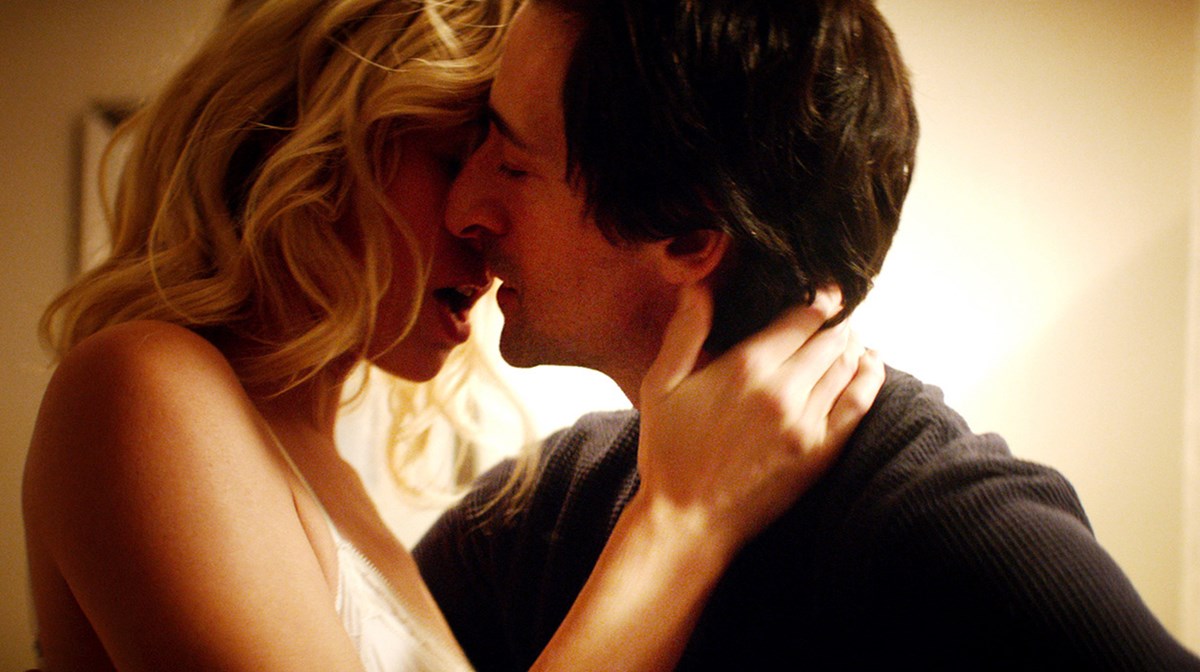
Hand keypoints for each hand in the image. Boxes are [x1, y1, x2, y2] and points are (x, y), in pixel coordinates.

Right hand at [636, 282, 882, 552]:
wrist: (688, 519)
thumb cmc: (669, 451)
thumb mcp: (660, 385)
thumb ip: (685, 332)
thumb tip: (700, 286)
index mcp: (746, 365)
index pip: (803, 316)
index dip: (817, 299)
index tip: (822, 292)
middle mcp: (783, 389)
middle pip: (831, 337)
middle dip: (835, 322)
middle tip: (834, 315)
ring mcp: (807, 422)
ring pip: (847, 365)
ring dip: (851, 345)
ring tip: (848, 338)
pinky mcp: (821, 451)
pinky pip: (860, 403)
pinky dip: (870, 378)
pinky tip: (869, 365)